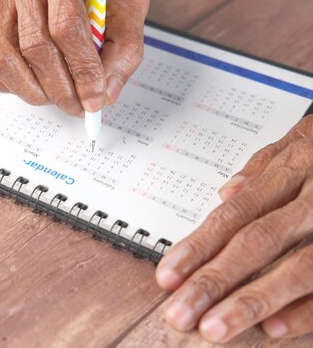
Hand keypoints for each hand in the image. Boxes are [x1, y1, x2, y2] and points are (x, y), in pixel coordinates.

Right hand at [0, 0, 149, 115]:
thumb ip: (125, 44)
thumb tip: (106, 92)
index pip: (66, 24)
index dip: (81, 69)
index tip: (94, 98)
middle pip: (35, 44)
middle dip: (59, 87)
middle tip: (77, 107)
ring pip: (4, 56)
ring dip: (34, 90)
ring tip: (57, 98)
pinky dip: (14, 81)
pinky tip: (36, 80)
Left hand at [156, 115, 312, 341]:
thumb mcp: (306, 140)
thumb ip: (266, 166)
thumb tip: (227, 193)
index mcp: (297, 169)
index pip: (236, 213)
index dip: (199, 246)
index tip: (169, 275)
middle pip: (258, 242)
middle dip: (214, 279)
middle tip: (180, 312)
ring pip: (298, 268)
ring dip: (253, 301)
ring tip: (215, 327)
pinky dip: (308, 310)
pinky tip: (275, 329)